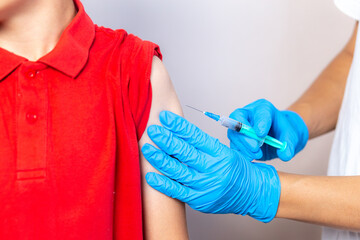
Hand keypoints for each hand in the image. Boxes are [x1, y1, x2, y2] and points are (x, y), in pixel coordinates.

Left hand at [141, 111, 280, 221]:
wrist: (252, 193)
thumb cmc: (236, 169)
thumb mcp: (225, 151)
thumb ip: (204, 144)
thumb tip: (178, 130)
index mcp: (220, 153)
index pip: (196, 136)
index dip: (178, 125)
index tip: (164, 116)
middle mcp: (213, 169)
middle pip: (186, 152)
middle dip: (166, 140)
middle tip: (152, 129)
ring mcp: (206, 186)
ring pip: (178, 171)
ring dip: (160, 159)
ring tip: (147, 148)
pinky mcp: (199, 200)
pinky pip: (177, 191)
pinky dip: (163, 184)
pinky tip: (150, 175)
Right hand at [228, 99, 308, 160]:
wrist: (280, 138)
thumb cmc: (285, 133)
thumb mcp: (292, 137)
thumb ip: (289, 145)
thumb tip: (285, 154)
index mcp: (263, 108)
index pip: (259, 112)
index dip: (259, 122)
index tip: (262, 134)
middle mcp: (248, 114)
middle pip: (238, 119)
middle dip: (245, 135)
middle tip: (255, 148)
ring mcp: (240, 126)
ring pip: (234, 133)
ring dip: (243, 146)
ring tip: (257, 154)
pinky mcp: (237, 138)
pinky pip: (234, 144)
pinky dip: (241, 152)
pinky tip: (251, 157)